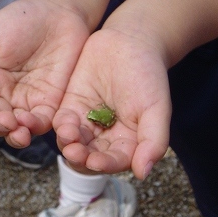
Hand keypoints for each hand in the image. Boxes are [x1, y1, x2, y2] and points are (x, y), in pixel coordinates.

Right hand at [0, 0, 88, 146]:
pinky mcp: (49, 104)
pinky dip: (38, 126)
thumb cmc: (22, 21)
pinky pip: (42, 120)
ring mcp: (27, 101)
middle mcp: (4, 94)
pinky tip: (36, 125)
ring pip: (18, 126)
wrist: (58, 15)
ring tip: (21, 133)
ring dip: (17, 133)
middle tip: (6, 124)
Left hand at [53, 27, 171, 179]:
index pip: (115, 161)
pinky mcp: (71, 107)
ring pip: (74, 142)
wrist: (130, 43)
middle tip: (74, 152)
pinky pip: (62, 122)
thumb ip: (153, 140)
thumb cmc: (148, 76)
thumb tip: (143, 173)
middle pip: (90, 156)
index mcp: (128, 141)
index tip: (95, 162)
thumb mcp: (157, 107)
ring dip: (69, 143)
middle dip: (81, 157)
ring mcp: (87, 122)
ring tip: (67, 136)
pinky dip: (61, 126)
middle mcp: (106, 136)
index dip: (105, 164)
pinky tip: (62, 123)